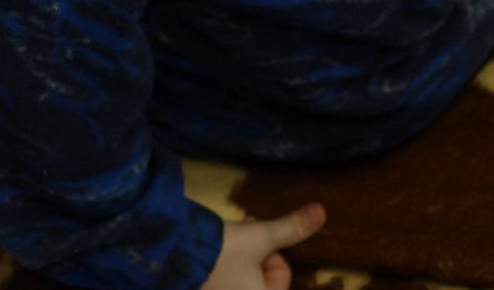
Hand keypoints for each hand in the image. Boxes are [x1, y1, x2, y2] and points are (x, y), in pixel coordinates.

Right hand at [201, 203, 326, 289]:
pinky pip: (225, 282)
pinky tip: (209, 263)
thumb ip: (292, 229)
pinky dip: (222, 272)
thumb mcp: (260, 237)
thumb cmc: (222, 252)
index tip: (250, 246)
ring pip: (242, 280)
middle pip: (262, 279)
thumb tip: (323, 211)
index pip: (282, 276)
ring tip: (221, 254)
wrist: (170, 255)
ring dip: (237, 265)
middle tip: (235, 248)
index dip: (270, 256)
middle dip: (253, 260)